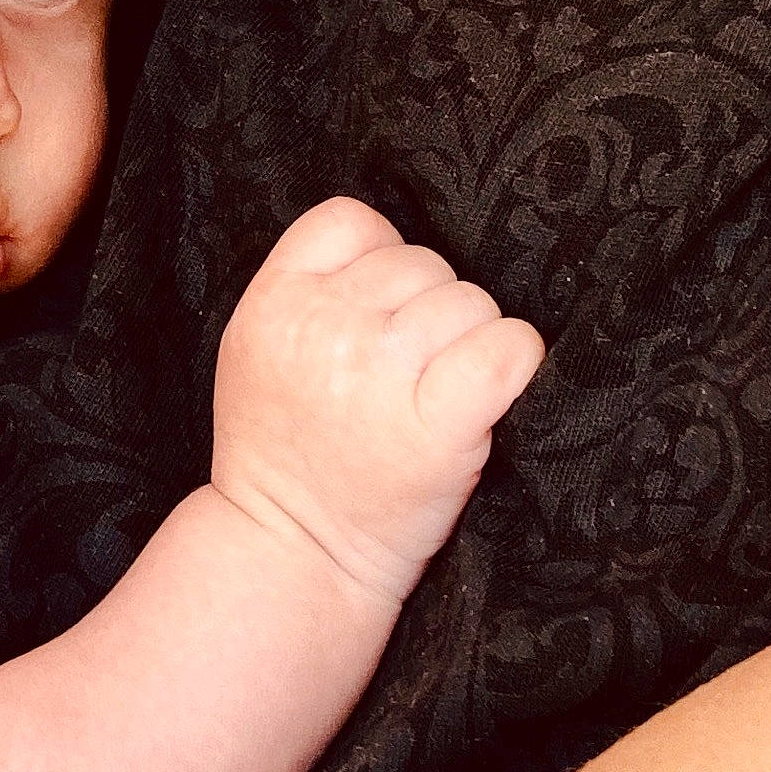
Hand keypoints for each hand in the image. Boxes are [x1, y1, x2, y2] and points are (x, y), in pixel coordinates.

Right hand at [211, 196, 543, 605]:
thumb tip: (389, 251)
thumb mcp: (254, 350)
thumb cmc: (283, 452)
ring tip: (441, 390)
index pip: (351, 221)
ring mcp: (380, 373)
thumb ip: (304, 290)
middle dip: (429, 309)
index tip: (382, 309)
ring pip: (470, 302)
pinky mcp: (439, 425)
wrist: (292, 551)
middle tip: (411, 370)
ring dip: (471, 340)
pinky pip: (506, 348)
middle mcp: (324, 326)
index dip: (379, 256)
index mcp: (274, 301)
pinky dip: (515, 361)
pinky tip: (490, 391)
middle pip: (423, 263)